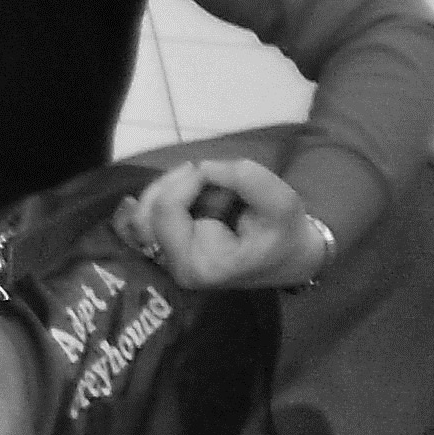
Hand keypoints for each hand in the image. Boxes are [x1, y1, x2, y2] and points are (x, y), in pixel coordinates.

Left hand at [114, 158, 331, 289]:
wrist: (289, 258)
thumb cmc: (286, 234)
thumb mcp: (280, 202)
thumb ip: (244, 178)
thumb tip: (202, 167)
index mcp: (199, 264)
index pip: (167, 211)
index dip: (187, 180)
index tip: (218, 172)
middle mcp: (175, 267)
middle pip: (146, 211)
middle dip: (176, 183)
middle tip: (209, 175)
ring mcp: (168, 260)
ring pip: (143, 211)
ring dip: (172, 187)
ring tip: (205, 184)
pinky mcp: (169, 249)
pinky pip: (149, 217)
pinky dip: (166, 194)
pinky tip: (187, 188)